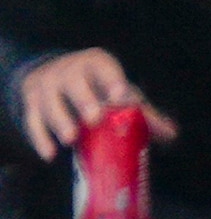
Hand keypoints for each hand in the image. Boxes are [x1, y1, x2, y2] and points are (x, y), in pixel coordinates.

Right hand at [17, 50, 167, 161]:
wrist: (54, 75)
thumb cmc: (98, 87)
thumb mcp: (119, 92)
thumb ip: (143, 112)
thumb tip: (171, 133)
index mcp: (97, 64)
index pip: (105, 68)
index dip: (112, 80)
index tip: (121, 95)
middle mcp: (69, 70)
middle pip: (73, 83)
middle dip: (84, 100)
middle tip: (94, 119)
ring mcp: (46, 85)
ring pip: (49, 101)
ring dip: (59, 120)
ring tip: (71, 139)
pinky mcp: (30, 102)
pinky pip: (32, 119)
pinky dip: (40, 137)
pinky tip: (50, 155)